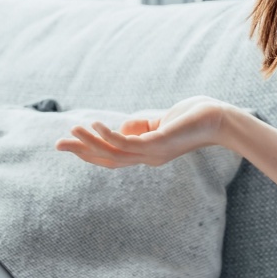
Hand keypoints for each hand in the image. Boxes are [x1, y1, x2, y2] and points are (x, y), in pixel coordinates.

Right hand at [54, 95, 228, 168]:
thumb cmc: (192, 117)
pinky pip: (128, 143)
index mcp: (146, 154)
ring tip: (73, 130)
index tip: (69, 143)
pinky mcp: (158, 144)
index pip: (112, 157)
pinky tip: (96, 126)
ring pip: (114, 154)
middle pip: (108, 160)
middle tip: (58, 144)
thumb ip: (139, 125)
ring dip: (91, 143)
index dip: (90, 152)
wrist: (218, 118)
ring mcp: (153, 154)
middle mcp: (148, 158)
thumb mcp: (158, 121)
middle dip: (83, 152)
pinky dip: (109, 136)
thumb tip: (122, 128)